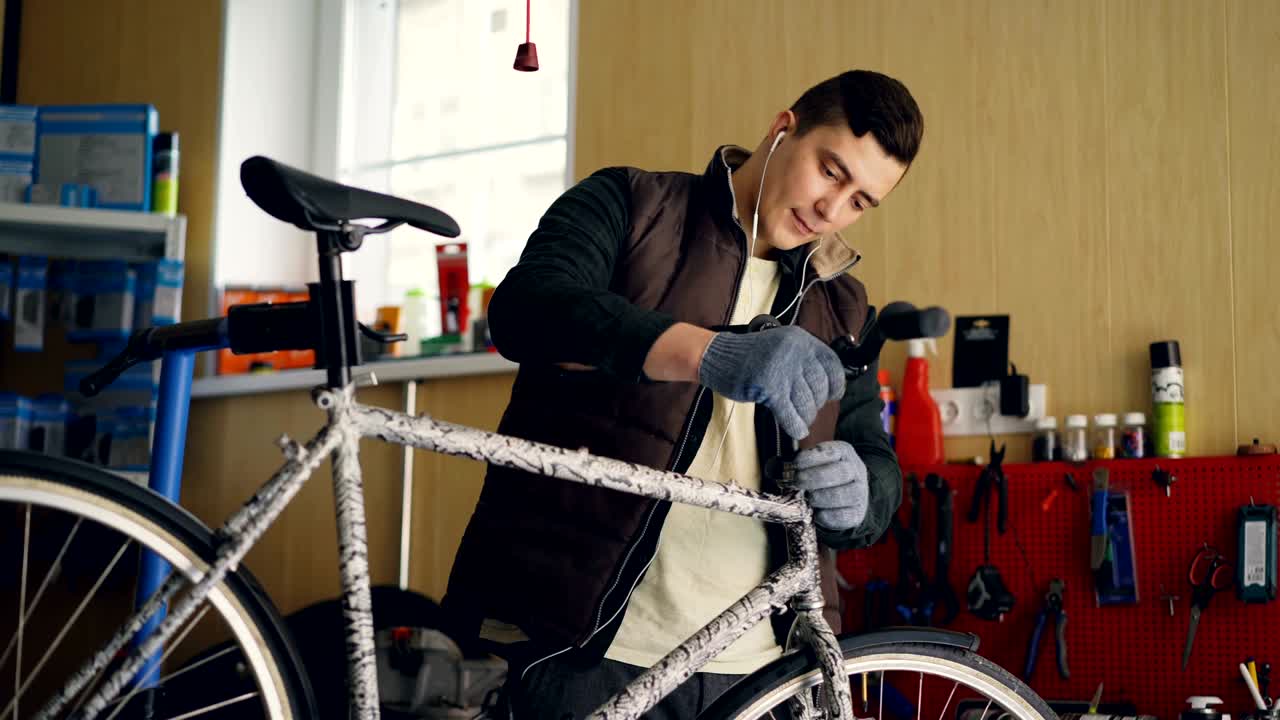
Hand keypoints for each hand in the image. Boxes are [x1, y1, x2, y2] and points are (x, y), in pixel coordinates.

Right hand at [697, 326, 844, 438]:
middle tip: (805, 409)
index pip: (832, 365)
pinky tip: (795, 429)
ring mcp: (781, 368)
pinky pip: (790, 414)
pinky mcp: (768, 386)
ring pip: (806, 404)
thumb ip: (803, 361)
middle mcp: (794, 351)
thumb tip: (828, 388)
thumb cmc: (748, 356)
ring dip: (804, 417)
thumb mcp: (781, 347)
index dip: (835, 385)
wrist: (716, 355)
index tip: (831, 395)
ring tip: (796, 418)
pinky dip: (795, 426)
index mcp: (800, 340)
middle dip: (814, 404)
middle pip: (819, 388)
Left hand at [790, 441, 868, 532]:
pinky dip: (827, 517)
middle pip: (837, 473)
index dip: (808, 459)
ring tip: (808, 499)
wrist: (845, 494)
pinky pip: (844, 516)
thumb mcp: (810, 463)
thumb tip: (772, 469)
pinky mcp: (858, 512)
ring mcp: (860, 491)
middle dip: (812, 479)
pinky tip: (817, 514)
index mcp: (842, 452)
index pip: (827, 452)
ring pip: (843, 495)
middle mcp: (855, 469)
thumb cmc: (822, 475)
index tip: (793, 466)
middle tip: (796, 483)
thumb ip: (792, 464)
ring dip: (820, 498)